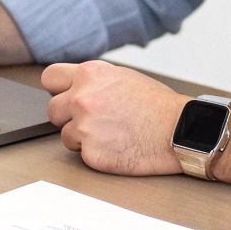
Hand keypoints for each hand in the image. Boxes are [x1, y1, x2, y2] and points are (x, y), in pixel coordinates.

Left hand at [40, 60, 188, 175]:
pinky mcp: (92, 153)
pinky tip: (117, 147)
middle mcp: (82, 98)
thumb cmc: (157, 105)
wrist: (181, 130)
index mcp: (90, 74)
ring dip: (82, 138)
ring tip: (111, 135)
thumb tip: (72, 87)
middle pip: (52, 110)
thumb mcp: (122, 77)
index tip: (65, 97)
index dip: (58, 90)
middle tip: (93, 121)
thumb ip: (93, 80)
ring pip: (65, 135)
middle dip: (68, 117)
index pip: (49, 78)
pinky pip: (82, 155)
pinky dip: (96, 154)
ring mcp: (85, 126)